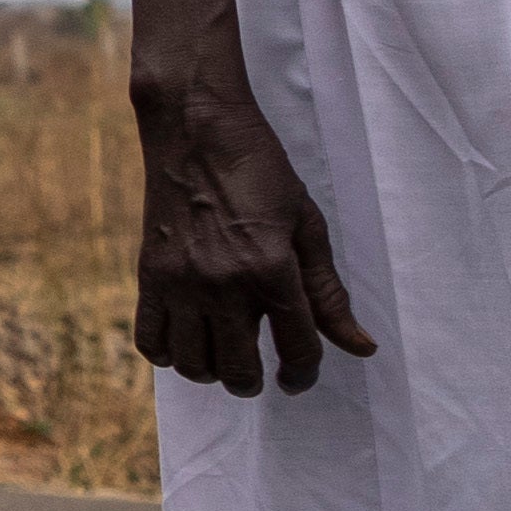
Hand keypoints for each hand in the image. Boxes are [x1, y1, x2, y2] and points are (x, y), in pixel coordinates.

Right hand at [129, 76, 372, 396]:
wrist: (196, 129)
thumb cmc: (261, 172)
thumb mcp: (306, 225)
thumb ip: (328, 293)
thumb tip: (361, 347)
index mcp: (271, 269)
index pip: (296, 350)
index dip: (304, 374)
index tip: (298, 376)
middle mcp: (223, 284)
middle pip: (239, 371)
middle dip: (255, 381)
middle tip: (260, 370)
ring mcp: (181, 282)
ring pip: (193, 365)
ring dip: (213, 371)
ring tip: (223, 354)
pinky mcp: (150, 275)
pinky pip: (152, 341)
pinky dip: (170, 355)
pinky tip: (187, 340)